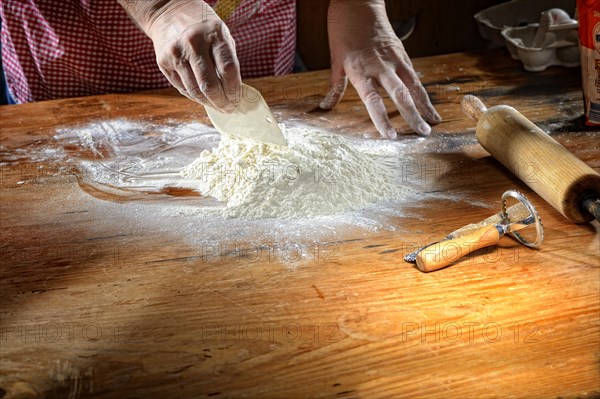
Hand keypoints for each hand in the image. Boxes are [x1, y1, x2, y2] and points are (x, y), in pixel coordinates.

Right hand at [120, 0, 240, 111]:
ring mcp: (176, 53)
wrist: (168, 11)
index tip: (237, 101)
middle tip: (228, 109)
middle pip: (210, 85)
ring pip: (195, 91)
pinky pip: (183, 88)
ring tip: (217, 106)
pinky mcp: (164, 62)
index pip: (228, 70)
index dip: (234, 90)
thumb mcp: (221, 34)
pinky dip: (195, 97)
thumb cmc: (202, 26)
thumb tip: (234, 91)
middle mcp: (193, 44)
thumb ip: (227, 59)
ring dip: (209, 103)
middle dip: (221, 102)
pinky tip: (204, 98)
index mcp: (213, 34)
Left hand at [320, 0, 440, 137]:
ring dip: (425, 104)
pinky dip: (422, 90)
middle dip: (413, 116)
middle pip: (400, 94)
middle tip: (423, 134)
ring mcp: (394, 58)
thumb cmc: (343, 28)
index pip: (373, 100)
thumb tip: (325, 107)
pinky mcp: (402, 52)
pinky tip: (427, 103)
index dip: (382, 119)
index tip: (391, 136)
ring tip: (434, 122)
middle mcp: (380, 65)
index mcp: (360, 69)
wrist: (358, 1)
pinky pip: (414, 74)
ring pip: (414, 84)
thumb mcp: (335, 57)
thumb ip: (335, 85)